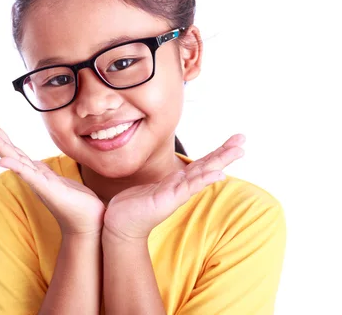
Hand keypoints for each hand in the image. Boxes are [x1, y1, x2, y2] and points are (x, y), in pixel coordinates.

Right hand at [0, 114, 105, 235]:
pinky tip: (2, 160)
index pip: (14, 150)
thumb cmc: (77, 203)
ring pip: (15, 160)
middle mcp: (33, 176)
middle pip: (10, 150)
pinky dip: (15, 167)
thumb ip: (46, 172)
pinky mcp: (47, 190)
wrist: (89, 224)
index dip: (1, 135)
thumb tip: (37, 164)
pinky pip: (29, 176)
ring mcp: (38, 183)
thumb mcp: (60, 181)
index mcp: (36, 172)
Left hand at [103, 134, 245, 241]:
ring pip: (202, 173)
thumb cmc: (135, 206)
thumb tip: (181, 173)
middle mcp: (181, 187)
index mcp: (178, 182)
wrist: (119, 224)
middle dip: (225, 153)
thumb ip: (170, 182)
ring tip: (237, 150)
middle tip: (243, 139)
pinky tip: (217, 174)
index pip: (202, 164)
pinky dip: (203, 180)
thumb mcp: (155, 188)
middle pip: (207, 166)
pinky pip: (188, 187)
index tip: (236, 140)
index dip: (218, 152)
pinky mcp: (168, 200)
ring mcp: (176, 193)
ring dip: (220, 161)